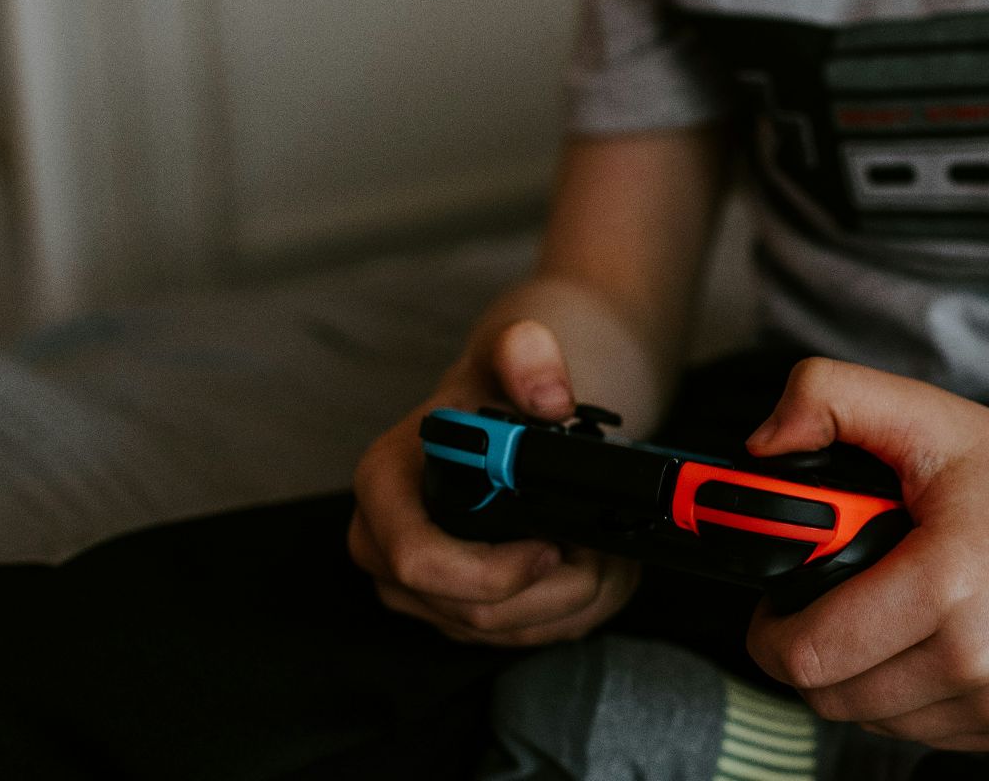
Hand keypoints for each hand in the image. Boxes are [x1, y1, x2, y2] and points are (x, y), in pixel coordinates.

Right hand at [348, 319, 640, 645]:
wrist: (505, 417)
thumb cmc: (497, 391)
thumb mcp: (511, 352)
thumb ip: (526, 355)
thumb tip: (550, 398)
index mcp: (384, 487)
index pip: (421, 561)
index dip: (493, 570)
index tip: (554, 543)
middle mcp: (386, 548)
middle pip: (473, 611)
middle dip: (554, 587)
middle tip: (602, 546)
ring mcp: (420, 591)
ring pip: (508, 631)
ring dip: (573, 598)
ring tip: (604, 548)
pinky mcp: (457, 614)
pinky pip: (523, 636)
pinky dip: (572, 608)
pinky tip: (592, 563)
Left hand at [744, 360, 988, 751]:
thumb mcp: (924, 413)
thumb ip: (827, 398)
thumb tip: (761, 447)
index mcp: (947, 582)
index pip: (810, 654)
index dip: (769, 630)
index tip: (775, 601)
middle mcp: (980, 656)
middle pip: (830, 696)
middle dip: (805, 653)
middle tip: (821, 604)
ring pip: (869, 720)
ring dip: (854, 677)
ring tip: (877, 615)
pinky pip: (918, 732)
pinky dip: (902, 696)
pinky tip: (922, 640)